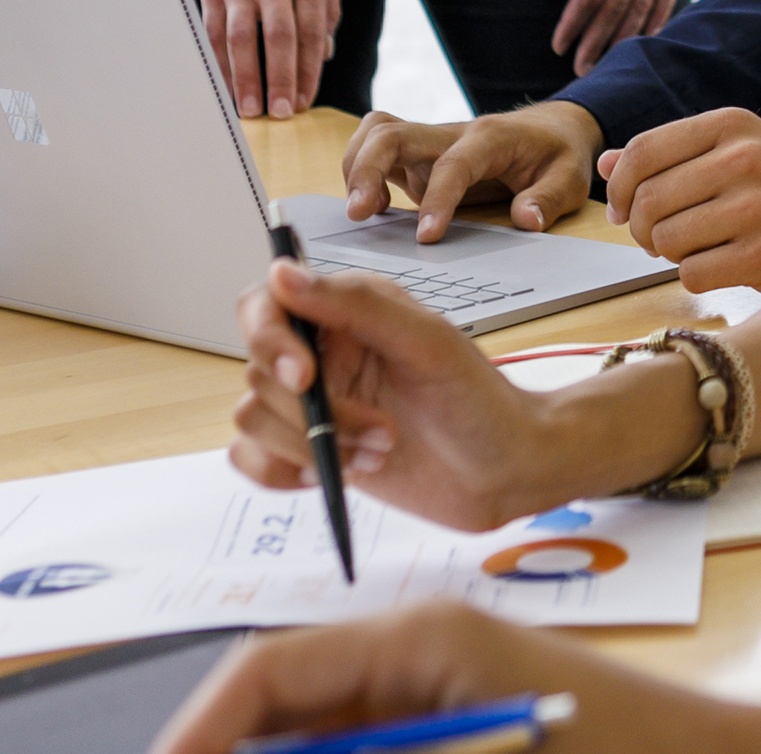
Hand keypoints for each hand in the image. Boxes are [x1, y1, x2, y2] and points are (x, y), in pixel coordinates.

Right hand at [203, 0, 340, 119]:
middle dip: (279, 78)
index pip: (310, 33)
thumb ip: (322, 16)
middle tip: (279, 113)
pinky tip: (227, 86)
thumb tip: (322, 55)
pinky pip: (212, 31)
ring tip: (249, 110)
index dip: (308, 72)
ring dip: (244, 77)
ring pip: (239, 36)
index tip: (302, 103)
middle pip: (278, 36)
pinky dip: (220, 62)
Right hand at [231, 260, 557, 530]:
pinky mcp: (315, 452)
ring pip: (255, 419)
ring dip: (314, 446)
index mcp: (344, 314)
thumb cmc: (481, 402)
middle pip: (258, 373)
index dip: (268, 340)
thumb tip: (283, 273)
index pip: (265, 306)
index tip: (305, 377)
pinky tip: (336, 474)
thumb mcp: (429, 343)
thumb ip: (355, 304)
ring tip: (381, 451)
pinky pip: (253, 458)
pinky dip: (283, 471)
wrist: (507, 472)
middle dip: (318, 413)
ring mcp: (317, 407)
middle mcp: (322, 356)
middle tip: (384, 430)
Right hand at [342, 103, 604, 242]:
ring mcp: (431, 142)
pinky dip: (363, 171)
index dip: (437, 200)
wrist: (550, 129)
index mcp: (489, 137)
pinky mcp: (420, 155)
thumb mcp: (569, 180)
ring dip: (357, 165)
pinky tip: (372, 207)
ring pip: (377, 133)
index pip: (453, 165)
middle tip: (358, 214)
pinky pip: (379, 148)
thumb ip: (547, 199)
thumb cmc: (557, 155)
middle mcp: (451, 133)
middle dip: (368, 169)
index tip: (426, 238)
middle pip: (393, 133)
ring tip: (360, 211)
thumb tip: (526, 221)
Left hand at [552, 0, 676, 76]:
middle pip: (608, 17)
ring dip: (619, 47)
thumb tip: (568, 6)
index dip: (570, 27)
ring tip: (607, 69)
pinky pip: (660, 14)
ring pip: (635, 20)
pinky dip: (651, 32)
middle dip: (593, 47)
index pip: (584, 2)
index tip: (559, 49)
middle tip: (581, 70)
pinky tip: (640, 51)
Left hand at [601, 108, 760, 295]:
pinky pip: (692, 274)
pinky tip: (717, 266)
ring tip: (691, 250)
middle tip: (655, 239)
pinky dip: (694, 276)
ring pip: (666, 240)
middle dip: (641, 228)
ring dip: (668, 254)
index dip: (620, 187)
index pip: (643, 152)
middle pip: (649, 200)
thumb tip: (607, 165)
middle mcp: (745, 160)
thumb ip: (671, 154)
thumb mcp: (734, 151)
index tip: (622, 209)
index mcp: (731, 125)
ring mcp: (756, 209)